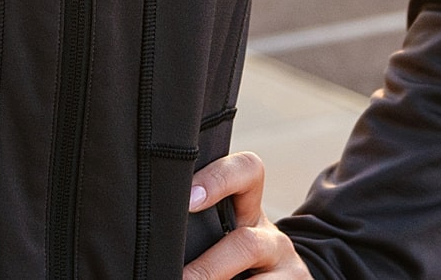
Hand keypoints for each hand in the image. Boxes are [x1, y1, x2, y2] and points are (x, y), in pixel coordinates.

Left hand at [184, 151, 312, 279]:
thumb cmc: (229, 259)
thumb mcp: (220, 235)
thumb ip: (197, 227)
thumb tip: (152, 237)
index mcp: (248, 210)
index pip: (247, 171)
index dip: (219, 180)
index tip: (188, 200)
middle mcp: (271, 238)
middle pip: (246, 244)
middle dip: (207, 270)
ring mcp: (288, 268)